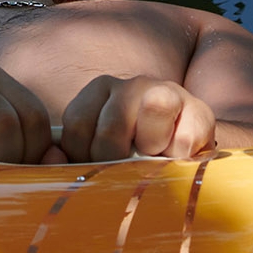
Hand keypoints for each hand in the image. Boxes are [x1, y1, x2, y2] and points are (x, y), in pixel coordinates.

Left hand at [58, 75, 217, 161]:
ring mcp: (168, 92)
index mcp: (100, 92)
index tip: (98, 166)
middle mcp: (132, 85)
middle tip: (127, 167)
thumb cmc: (131, 158)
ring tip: (153, 158)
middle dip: (117, 159)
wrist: (183, 157)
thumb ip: (72, 157)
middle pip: (112, 125)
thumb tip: (52, 162)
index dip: (84, 155)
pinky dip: (180, 157)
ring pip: (155, 106)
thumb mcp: (96, 153)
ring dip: (151, 146)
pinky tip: (178, 159)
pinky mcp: (199, 112)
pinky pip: (186, 137)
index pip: (77, 124)